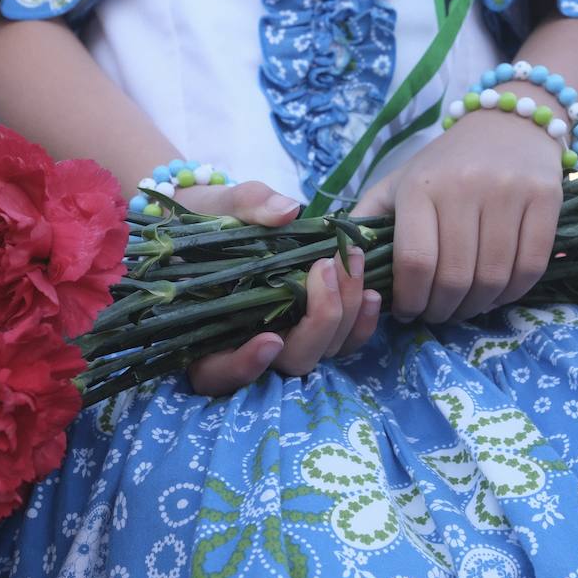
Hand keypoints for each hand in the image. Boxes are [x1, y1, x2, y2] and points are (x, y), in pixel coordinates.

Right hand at [176, 182, 380, 395]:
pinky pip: (341, 342)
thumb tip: (286, 211)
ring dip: (345, 315)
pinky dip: (361, 324)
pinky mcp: (311, 326)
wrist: (218, 218)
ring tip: (351, 262)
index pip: (216, 372)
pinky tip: (373, 292)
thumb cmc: (204, 217)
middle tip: (325, 268)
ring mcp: (284, 338)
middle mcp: (245, 345)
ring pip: (320, 353)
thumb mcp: (213, 205)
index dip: (243, 366)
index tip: (270, 340)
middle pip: (288, 362)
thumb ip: (245, 206)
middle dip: (317, 322)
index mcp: (205, 331)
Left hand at [352, 109, 562, 323]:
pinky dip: (512, 293)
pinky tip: (495, 294)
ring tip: (464, 307)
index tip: (408, 311)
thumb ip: (364, 223)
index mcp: (420, 186)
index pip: (414, 262)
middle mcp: (465, 186)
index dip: (410, 299)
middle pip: (454, 277)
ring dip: (476, 307)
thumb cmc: (444, 165)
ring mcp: (509, 191)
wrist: (508, 124)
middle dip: (442, 310)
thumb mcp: (397, 184)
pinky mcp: (546, 198)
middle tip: (437, 314)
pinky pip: (531, 267)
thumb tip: (334, 265)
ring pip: (493, 278)